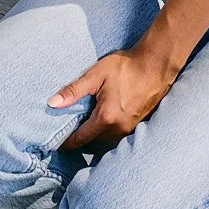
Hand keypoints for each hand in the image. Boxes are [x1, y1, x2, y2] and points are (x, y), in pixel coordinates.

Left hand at [49, 43, 176, 149]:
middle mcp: (119, 128)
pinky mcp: (138, 124)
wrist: (155, 64)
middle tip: (70, 125)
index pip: (81, 138)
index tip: (55, 144)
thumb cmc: (126, 67)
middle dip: (82, 134)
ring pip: (106, 136)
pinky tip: (107, 114)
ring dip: (96, 130)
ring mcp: (130, 128)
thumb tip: (52, 103)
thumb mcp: (96, 75)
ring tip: (87, 119)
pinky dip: (109, 127)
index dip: (67, 142)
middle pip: (93, 138)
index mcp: (106, 118)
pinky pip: (118, 131)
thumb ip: (73, 91)